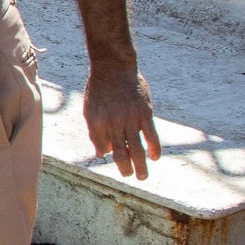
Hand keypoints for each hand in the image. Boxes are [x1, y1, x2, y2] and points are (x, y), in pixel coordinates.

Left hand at [83, 64, 160, 179]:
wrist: (113, 68)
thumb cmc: (99, 90)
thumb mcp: (89, 111)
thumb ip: (95, 132)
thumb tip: (101, 154)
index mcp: (97, 123)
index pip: (103, 146)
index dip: (108, 154)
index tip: (115, 159)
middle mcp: (113, 123)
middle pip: (121, 151)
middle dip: (125, 168)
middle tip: (130, 177)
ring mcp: (130, 118)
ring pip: (137, 147)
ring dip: (140, 164)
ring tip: (142, 176)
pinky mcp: (145, 112)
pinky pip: (151, 134)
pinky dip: (154, 148)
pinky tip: (155, 157)